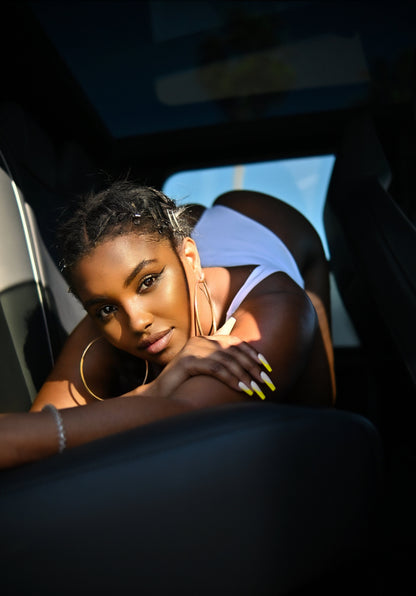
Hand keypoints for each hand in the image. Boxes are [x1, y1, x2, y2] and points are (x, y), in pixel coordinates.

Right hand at [148, 318, 274, 399]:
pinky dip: (231, 379)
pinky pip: (216, 369)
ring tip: (256, 389)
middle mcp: (200, 341)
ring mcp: (193, 350)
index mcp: (206, 340)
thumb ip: (221, 361)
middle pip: (234, 351)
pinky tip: (241, 389)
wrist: (160, 394)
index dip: (252, 353)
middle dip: (252, 367)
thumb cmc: (185, 384)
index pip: (235, 342)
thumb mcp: (206, 369)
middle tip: (266, 382)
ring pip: (227, 360)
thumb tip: (245, 361)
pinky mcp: (187, 361)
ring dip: (244, 376)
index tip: (267, 367)